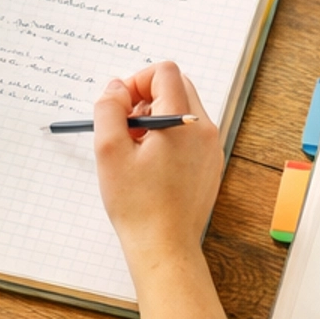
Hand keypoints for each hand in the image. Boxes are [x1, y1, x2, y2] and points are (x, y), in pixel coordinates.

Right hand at [94, 60, 224, 268]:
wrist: (164, 247)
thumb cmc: (137, 205)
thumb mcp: (109, 151)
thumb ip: (108, 110)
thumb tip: (115, 88)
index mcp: (182, 121)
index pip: (165, 71)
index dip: (137, 80)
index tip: (120, 105)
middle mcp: (204, 129)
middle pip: (177, 86)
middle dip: (146, 97)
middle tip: (124, 126)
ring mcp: (211, 148)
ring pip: (183, 110)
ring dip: (156, 117)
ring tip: (135, 149)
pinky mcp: (210, 165)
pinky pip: (189, 134)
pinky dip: (168, 136)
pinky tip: (149, 164)